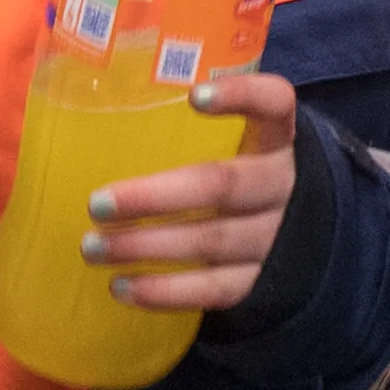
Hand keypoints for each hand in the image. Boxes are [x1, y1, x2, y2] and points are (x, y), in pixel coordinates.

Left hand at [87, 69, 297, 313]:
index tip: (194, 97)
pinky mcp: (264, 283)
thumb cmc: (244, 178)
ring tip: (92, 248)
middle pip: (221, 186)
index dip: (241, 97)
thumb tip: (90, 120)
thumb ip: (190, 130)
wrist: (299, 239)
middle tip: (96, 204)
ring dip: (145, 247)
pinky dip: (164, 292)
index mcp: (275, 140)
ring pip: (210, 242)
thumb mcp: (239, 146)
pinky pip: (213, 290)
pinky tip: (120, 287)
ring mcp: (276, 238)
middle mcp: (281, 186)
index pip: (274, 104)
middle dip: (154, 196)